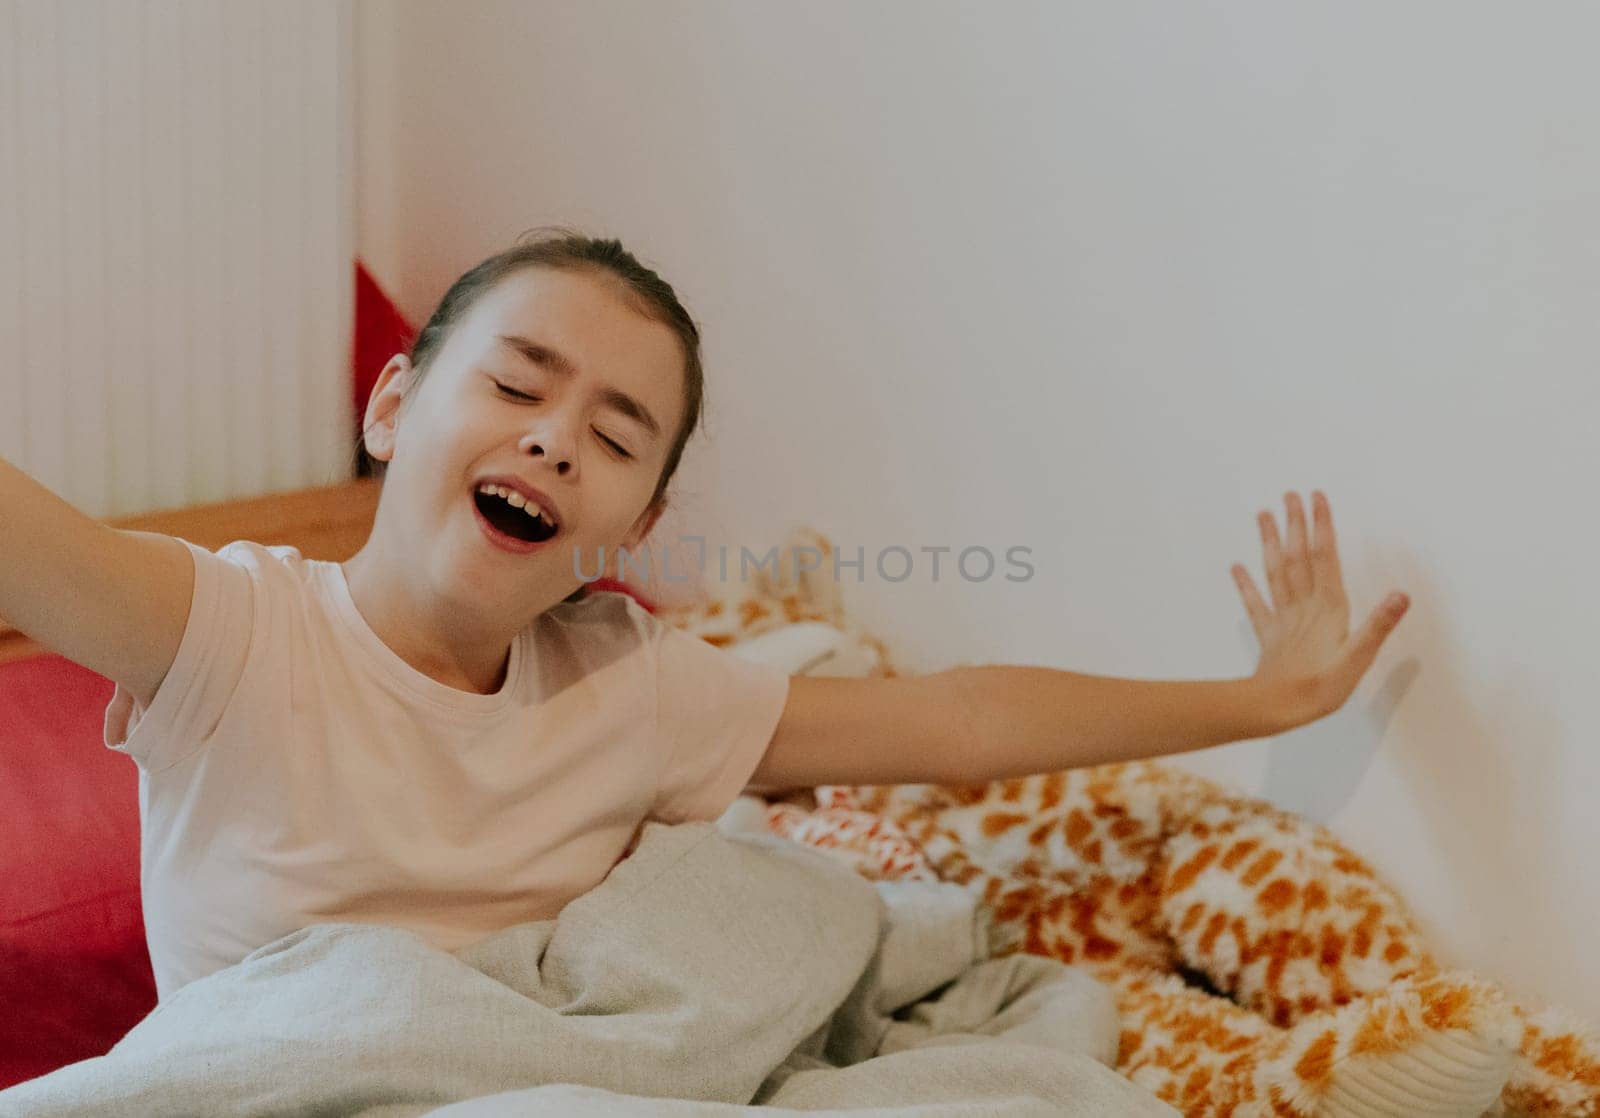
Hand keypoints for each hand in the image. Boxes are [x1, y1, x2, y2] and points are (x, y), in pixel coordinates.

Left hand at [1231, 490, 1409, 724]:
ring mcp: (1284, 620)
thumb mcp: (1358, 659)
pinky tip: (1236, 566)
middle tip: (1289, 494)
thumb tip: (1401, 595)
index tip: (1317, 498)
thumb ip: (1378, 625)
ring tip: (1262, 514)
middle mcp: (1304, 607)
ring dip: (1269, 543)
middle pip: (1298, 558)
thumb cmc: (1319, 688)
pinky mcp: (1270, 637)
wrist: (1275, 709)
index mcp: (1328, 609)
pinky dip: (1246, 585)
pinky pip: (1256, 606)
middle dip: (1295, 525)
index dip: (1322, 527)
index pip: (1326, 559)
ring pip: (1276, 573)